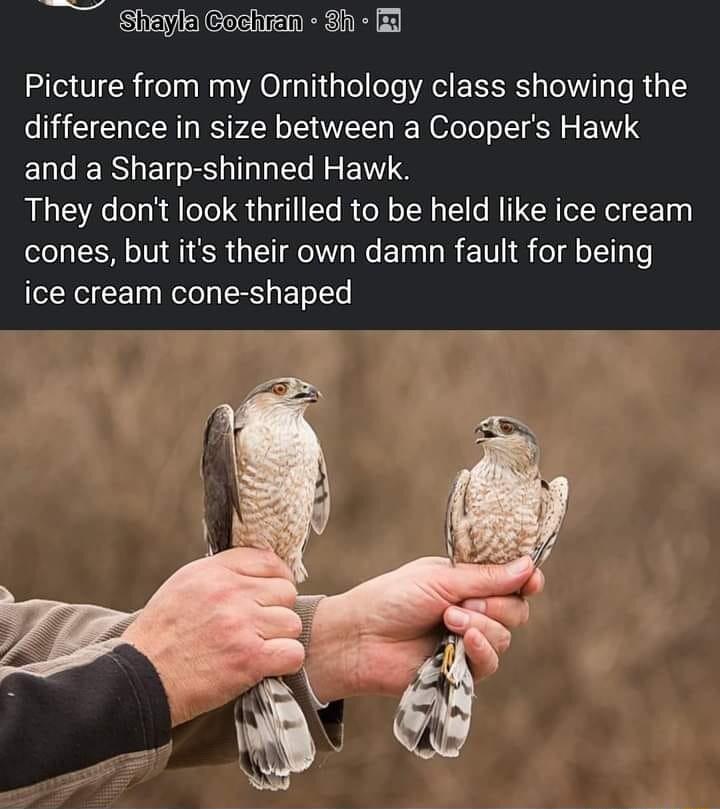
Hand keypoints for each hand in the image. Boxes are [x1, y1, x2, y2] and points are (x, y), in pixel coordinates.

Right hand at [122, 548, 303, 726]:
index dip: (277, 578)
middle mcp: (229, 593)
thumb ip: (219, 575)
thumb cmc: (159, 637)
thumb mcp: (183, 587)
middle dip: (277, 611)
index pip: (268, 560)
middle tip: (260, 628)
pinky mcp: (249, 658)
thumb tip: (256, 572)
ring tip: (258, 648)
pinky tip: (267, 666)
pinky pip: (293, 653)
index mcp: (213, 572)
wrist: (140, 680)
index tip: (273, 594)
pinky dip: (284, 662)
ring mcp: (241, 624)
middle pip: (286, 592)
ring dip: (280, 639)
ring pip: (292, 623)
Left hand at [305, 556, 542, 702]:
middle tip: (464, 602)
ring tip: (447, 619)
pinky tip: (463, 641)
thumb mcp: (440, 579)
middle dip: (497, 605)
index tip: (532, 579)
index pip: (511, 580)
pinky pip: (490, 662)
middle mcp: (473, 609)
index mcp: (467, 581)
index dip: (526, 579)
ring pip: (505, 636)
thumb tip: (529, 566)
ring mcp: (468, 640)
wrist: (361, 637)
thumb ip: (485, 578)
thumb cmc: (393, 598)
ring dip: (481, 626)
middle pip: (516, 609)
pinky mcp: (462, 669)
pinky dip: (481, 649)